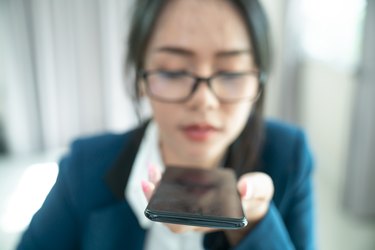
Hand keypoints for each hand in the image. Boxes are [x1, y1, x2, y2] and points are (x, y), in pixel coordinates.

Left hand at [141, 164, 273, 237]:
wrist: (252, 202)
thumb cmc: (256, 198)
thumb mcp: (262, 191)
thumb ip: (256, 188)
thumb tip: (243, 187)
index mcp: (213, 220)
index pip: (184, 224)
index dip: (168, 216)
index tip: (159, 198)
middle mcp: (199, 219)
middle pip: (169, 217)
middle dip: (154, 199)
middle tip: (147, 179)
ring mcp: (194, 210)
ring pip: (167, 206)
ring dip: (156, 190)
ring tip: (151, 169)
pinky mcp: (192, 199)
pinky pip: (172, 195)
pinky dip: (163, 184)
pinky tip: (158, 170)